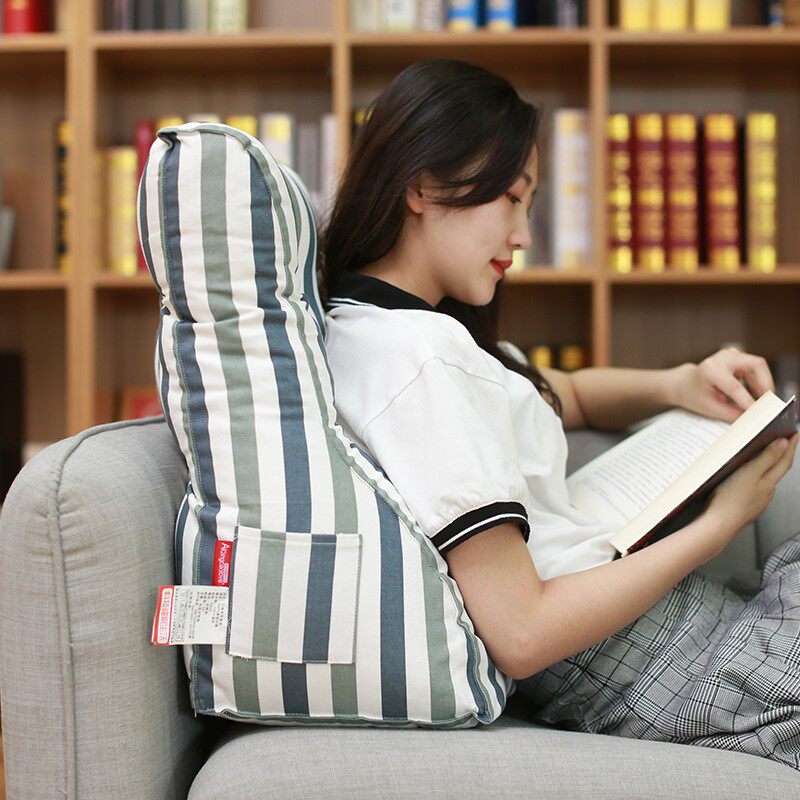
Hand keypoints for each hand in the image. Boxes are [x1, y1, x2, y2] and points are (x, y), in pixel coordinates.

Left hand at [671, 346, 776, 423]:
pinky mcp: (737, 356)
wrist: (684, 383)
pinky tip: (757, 395)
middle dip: (766, 385)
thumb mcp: (710, 408)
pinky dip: (760, 381)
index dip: (749, 401)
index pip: (735, 386)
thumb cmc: (695, 396)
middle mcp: (721, 358)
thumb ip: (732, 414)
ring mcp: (730, 354)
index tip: (761, 413)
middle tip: (769, 404)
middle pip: (755, 365)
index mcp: (709, 370)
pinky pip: (755, 367)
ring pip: (758, 365)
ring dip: (764, 384)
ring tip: (763, 402)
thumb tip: (754, 420)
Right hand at [702, 432, 798, 561]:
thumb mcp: (749, 473)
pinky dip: (755, 485)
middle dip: (781, 458)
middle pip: (777, 473)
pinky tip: (745, 485)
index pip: (784, 462)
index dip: (790, 447)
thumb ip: (767, 458)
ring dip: (767, 472)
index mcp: (768, 483)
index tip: (795, 434)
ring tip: (763, 463)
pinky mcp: (745, 510)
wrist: (718, 526)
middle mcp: (766, 494)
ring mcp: (757, 504)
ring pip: (766, 484)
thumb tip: (783, 443)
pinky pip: (755, 493)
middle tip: (783, 444)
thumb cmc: (730, 501)